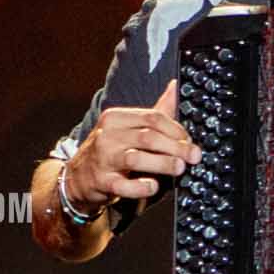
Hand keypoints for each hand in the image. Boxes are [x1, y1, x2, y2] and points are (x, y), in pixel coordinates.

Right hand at [69, 80, 200, 205]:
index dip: (175, 130)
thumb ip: (155, 111)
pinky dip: (141, 187)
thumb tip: (177, 87)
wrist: (79, 176)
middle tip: (193, 157)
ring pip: (136, 158)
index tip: (189, 141)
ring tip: (180, 168)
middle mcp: (108, 135)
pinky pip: (124, 185)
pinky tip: (153, 186)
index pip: (152, 118)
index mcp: (116, 118)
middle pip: (148, 137)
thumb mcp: (129, 127)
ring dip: (163, 164)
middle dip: (176, 147)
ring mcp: (103, 158)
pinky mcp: (101, 181)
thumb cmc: (111, 150)